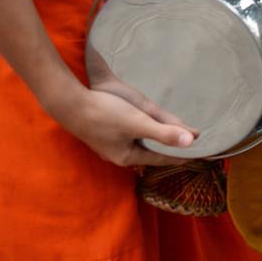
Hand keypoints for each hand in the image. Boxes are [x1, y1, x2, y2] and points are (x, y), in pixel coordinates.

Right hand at [46, 79, 197, 167]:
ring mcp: (109, 143)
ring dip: (154, 138)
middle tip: (184, 146)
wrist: (68, 102)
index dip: (178, 155)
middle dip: (166, 147)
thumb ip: (164, 132)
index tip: (193, 157)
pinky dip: (141, 131)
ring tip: (167, 137)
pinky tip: (141, 128)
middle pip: (150, 151)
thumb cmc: (104, 113)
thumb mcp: (138, 122)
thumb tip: (192, 141)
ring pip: (139, 142)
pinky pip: (130, 134)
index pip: (160, 158)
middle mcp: (118, 153)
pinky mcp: (103, 131)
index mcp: (127, 156)